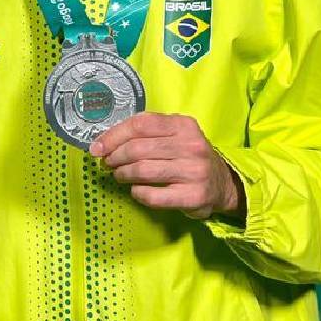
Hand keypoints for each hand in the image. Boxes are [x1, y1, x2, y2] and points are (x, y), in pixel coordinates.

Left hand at [89, 113, 245, 220]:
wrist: (223, 183)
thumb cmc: (188, 156)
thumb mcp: (174, 135)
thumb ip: (145, 133)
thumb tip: (103, 144)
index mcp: (184, 125)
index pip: (141, 124)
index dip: (113, 136)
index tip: (97, 147)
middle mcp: (191, 146)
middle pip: (138, 148)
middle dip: (115, 157)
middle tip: (108, 164)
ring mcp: (194, 172)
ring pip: (143, 171)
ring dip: (123, 174)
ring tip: (120, 176)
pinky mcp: (193, 196)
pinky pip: (152, 195)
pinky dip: (137, 193)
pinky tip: (136, 190)